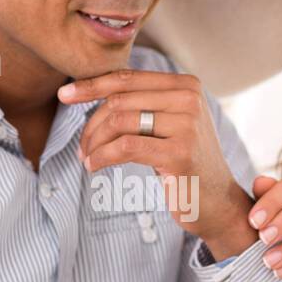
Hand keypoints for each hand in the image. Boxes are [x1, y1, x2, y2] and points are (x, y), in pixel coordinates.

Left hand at [61, 68, 256, 258]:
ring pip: (119, 122)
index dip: (92, 85)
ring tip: (88, 159)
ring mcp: (187, 125)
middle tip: (82, 148)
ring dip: (94, 143)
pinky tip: (95, 166)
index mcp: (186, 85)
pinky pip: (125, 147)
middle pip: (120, 100)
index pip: (128, 78)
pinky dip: (102, 156)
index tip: (63, 95)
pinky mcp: (180, 153)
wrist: (218, 202)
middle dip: (92, 125)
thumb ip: (142, 103)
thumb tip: (92, 89)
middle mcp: (190, 99)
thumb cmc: (184, 163)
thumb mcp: (168, 124)